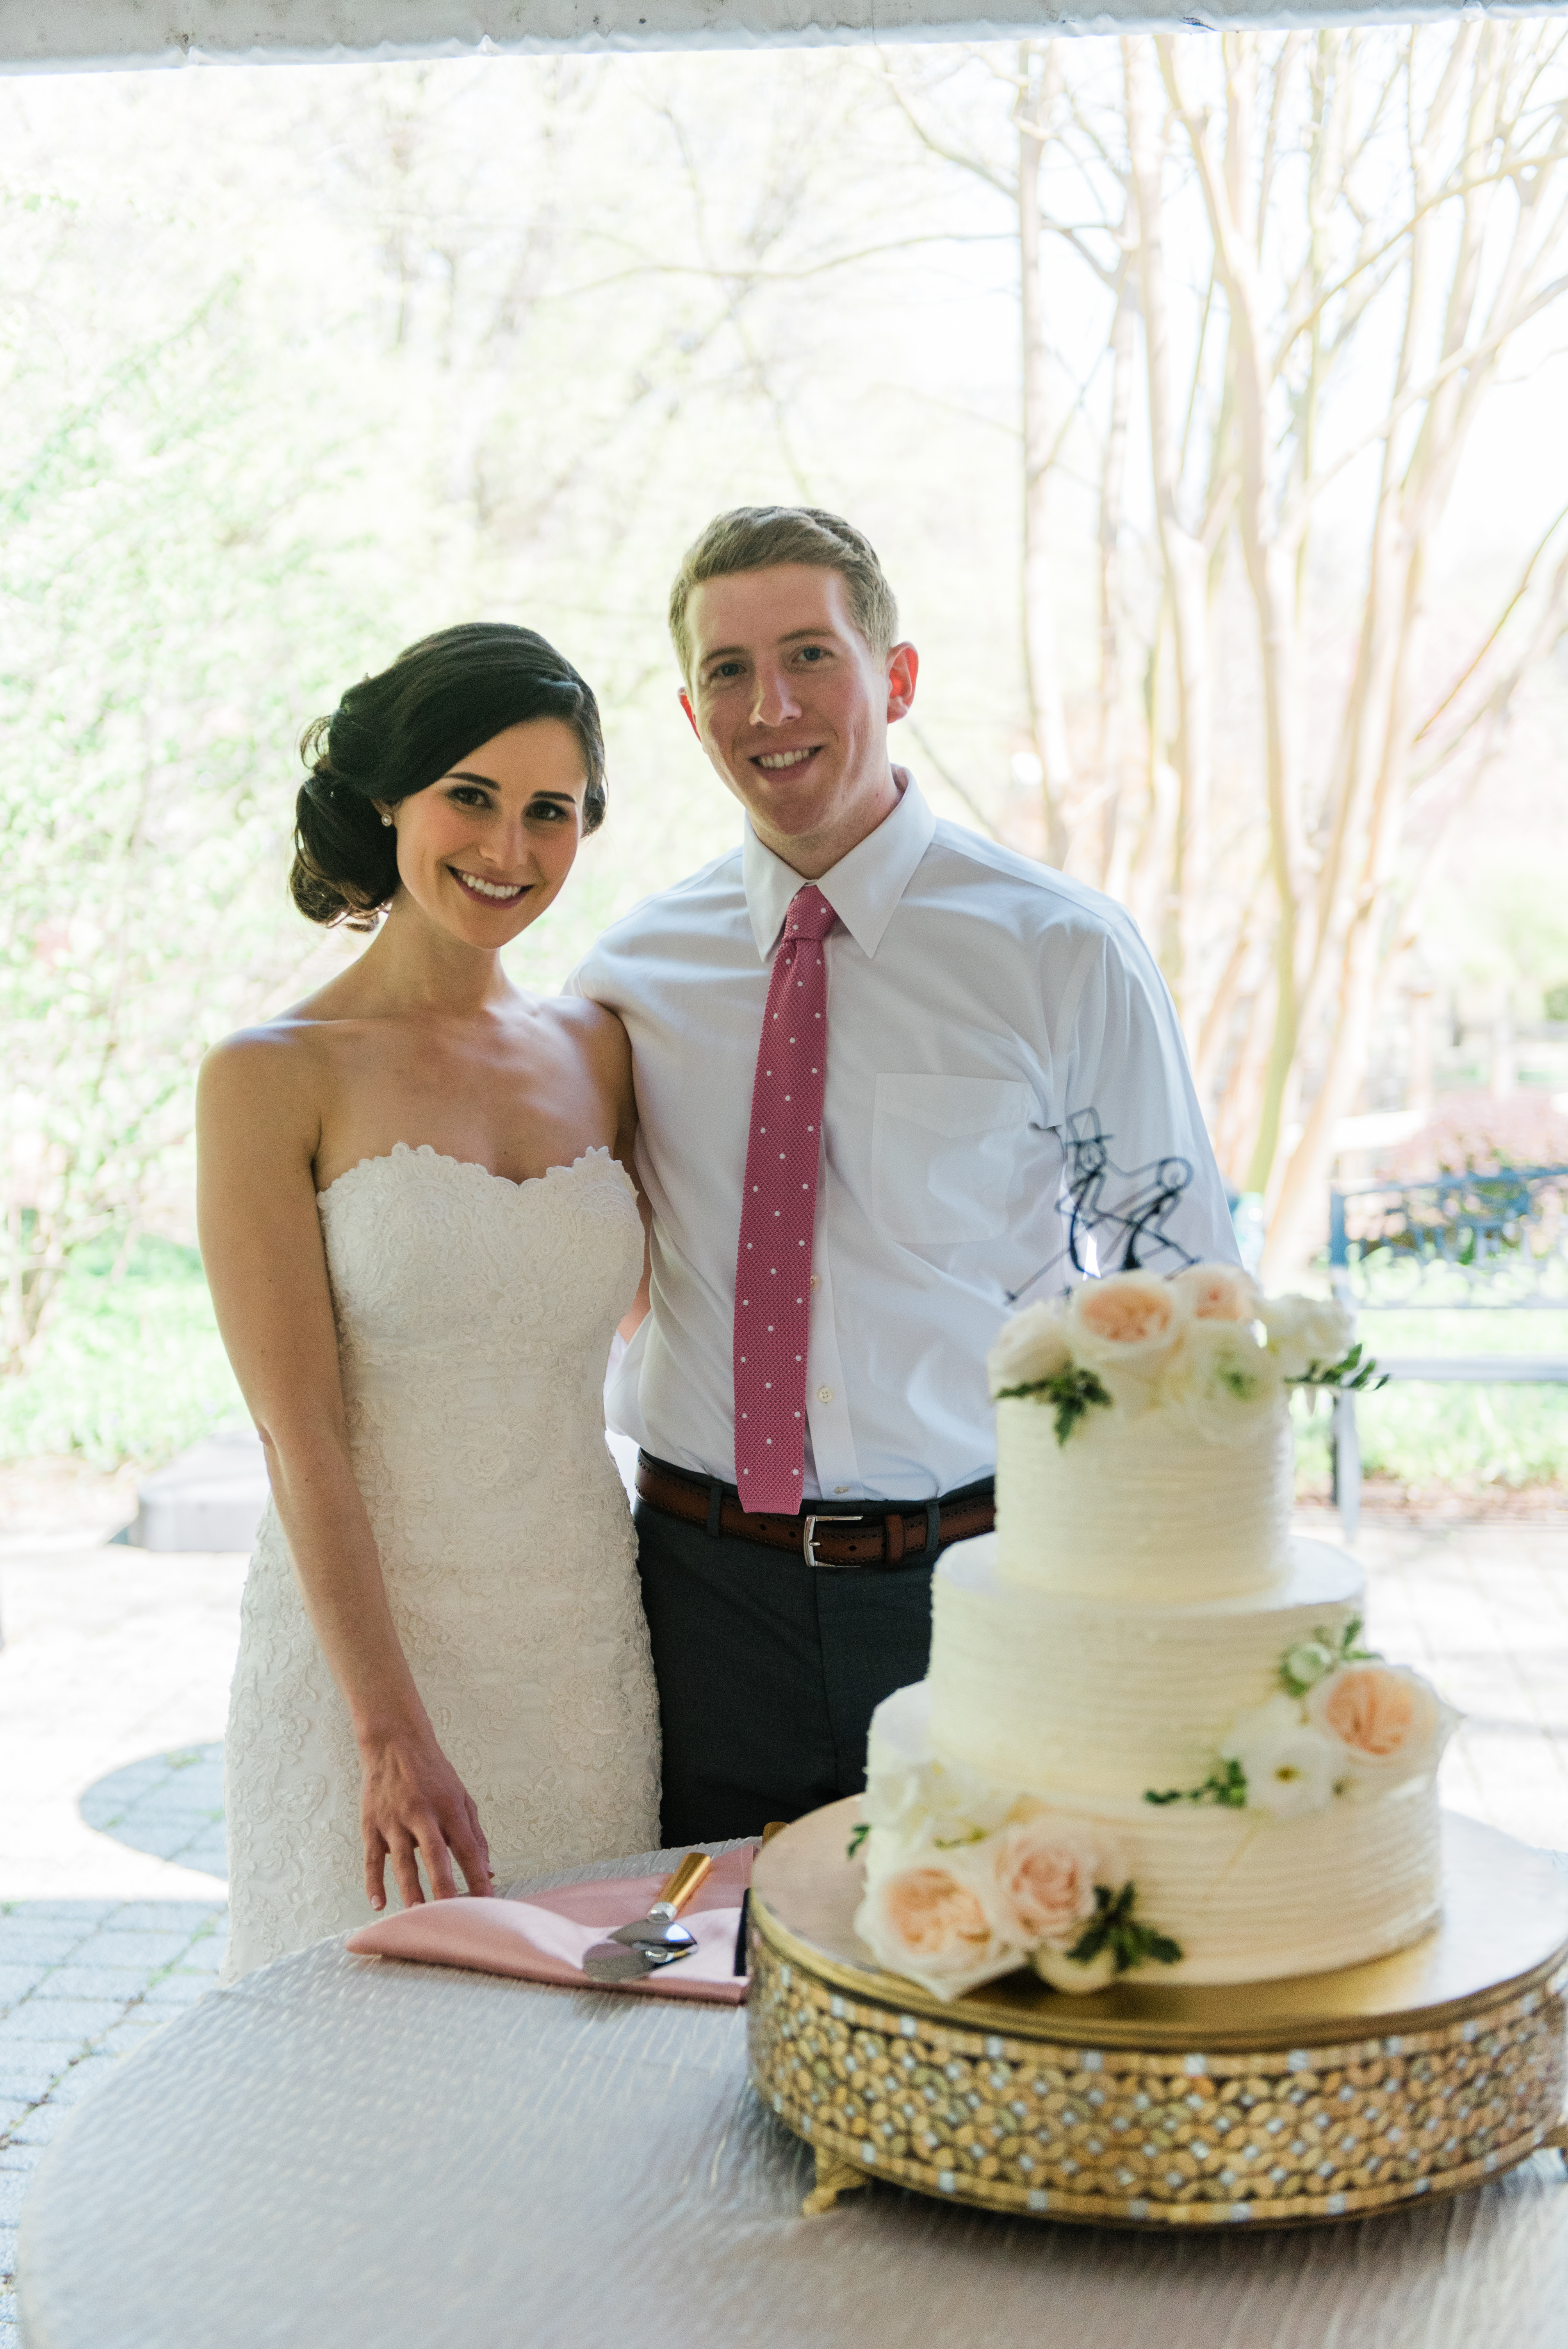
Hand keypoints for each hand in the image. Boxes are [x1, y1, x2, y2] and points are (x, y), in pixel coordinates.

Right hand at [358, 1724, 492, 1910]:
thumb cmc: (435, 1776)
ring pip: (402, 1861)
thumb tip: (489, 1873)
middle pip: (435, 1855)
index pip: (467, 1847)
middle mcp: (422, 1813)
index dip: (477, 1876)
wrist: (395, 1743)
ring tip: (417, 1916)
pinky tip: (378, 1903)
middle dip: (444, 1887)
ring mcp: (394, 1820)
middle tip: (451, 1916)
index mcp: (449, 1807)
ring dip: (410, 1889)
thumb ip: (476, 1836)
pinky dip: (373, 1881)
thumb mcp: (462, 1798)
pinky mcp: (371, 1824)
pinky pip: (372, 1858)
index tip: (487, 1903)